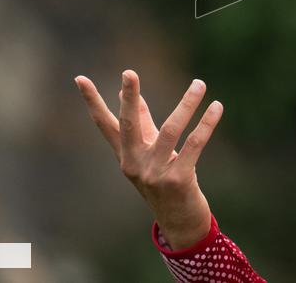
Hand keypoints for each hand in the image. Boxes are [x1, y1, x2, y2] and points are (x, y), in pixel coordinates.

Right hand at [74, 69, 224, 248]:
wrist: (179, 223)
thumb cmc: (164, 181)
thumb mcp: (149, 153)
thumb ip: (141, 123)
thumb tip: (126, 94)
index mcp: (125, 155)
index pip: (104, 124)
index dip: (92, 101)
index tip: (79, 78)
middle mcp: (134, 164)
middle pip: (128, 125)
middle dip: (128, 98)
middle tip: (128, 72)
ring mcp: (154, 174)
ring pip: (170, 130)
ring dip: (187, 104)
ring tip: (200, 83)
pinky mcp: (178, 180)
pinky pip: (194, 145)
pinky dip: (206, 124)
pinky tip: (216, 106)